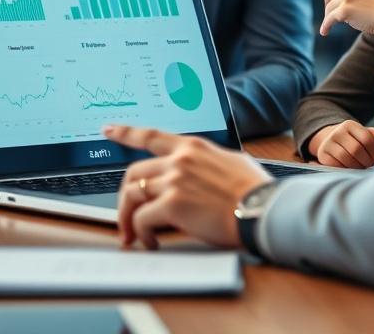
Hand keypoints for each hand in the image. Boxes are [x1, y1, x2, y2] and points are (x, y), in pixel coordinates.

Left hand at [103, 125, 271, 249]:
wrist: (264, 208)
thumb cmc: (256, 191)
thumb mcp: (233, 162)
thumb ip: (210, 162)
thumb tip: (206, 170)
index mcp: (193, 147)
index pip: (151, 135)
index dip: (126, 132)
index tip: (109, 130)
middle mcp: (180, 160)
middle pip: (133, 171)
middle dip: (124, 196)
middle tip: (126, 215)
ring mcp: (174, 180)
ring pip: (132, 194)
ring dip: (127, 217)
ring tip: (134, 236)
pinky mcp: (172, 204)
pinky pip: (142, 218)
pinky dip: (142, 234)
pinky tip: (152, 243)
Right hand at [308, 120, 373, 167]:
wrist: (331, 142)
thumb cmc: (355, 140)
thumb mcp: (368, 136)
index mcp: (350, 125)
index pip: (366, 139)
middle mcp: (337, 132)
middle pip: (356, 150)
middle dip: (367, 161)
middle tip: (370, 164)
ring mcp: (328, 144)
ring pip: (347, 159)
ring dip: (358, 167)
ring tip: (362, 167)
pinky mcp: (323, 156)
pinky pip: (338, 167)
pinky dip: (348, 170)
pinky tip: (352, 169)